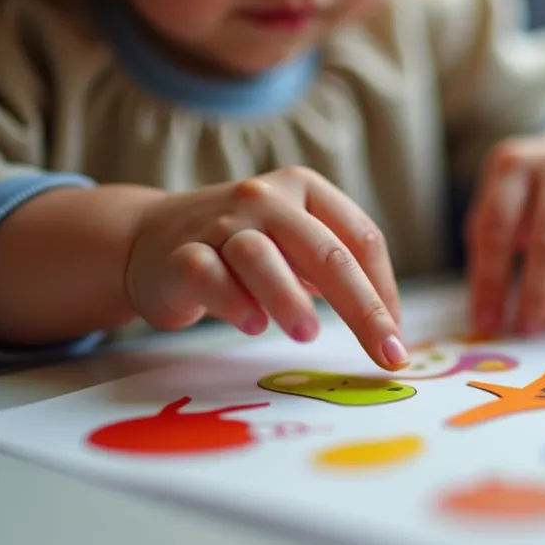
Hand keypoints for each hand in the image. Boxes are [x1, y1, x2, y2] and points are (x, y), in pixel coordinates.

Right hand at [124, 167, 407, 370]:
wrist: (149, 238)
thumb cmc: (241, 249)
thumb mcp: (295, 246)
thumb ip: (336, 273)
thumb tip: (390, 328)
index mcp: (303, 190)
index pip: (361, 238)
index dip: (385, 292)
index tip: (395, 339)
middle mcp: (264, 199)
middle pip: (327, 252)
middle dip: (364, 309)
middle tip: (386, 354)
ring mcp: (219, 224)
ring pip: (262, 257)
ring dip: (290, 299)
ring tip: (309, 335)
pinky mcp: (181, 255)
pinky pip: (211, 277)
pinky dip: (234, 302)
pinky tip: (252, 324)